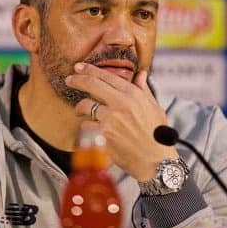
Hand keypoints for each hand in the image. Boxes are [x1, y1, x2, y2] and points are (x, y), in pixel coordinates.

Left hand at [66, 62, 177, 181]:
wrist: (156, 160)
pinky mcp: (103, 135)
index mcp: (133, 94)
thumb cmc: (157, 135)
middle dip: (77, 80)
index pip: (106, 76)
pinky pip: (85, 126)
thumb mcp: (155, 108)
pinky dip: (86, 128)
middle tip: (69, 79)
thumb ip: (144, 90)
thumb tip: (141, 74)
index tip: (79, 67)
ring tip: (80, 112)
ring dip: (80, 109)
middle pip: (91, 85)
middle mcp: (121, 104)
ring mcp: (111, 119)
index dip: (90, 69)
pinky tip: (92, 131)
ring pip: (85, 106)